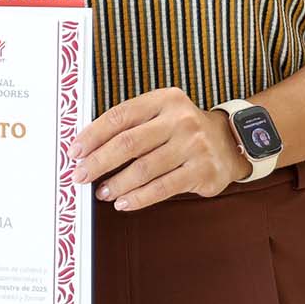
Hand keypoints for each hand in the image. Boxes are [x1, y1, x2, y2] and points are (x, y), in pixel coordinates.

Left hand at [71, 87, 248, 209]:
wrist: (230, 142)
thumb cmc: (182, 130)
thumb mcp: (160, 114)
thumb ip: (130, 125)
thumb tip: (86, 148)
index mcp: (164, 100)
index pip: (120, 116)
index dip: (93, 135)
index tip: (74, 151)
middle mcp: (180, 120)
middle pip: (128, 143)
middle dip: (99, 162)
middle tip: (80, 175)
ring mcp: (194, 146)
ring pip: (144, 169)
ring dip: (117, 183)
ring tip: (102, 192)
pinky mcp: (202, 171)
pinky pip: (162, 188)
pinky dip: (138, 198)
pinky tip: (123, 203)